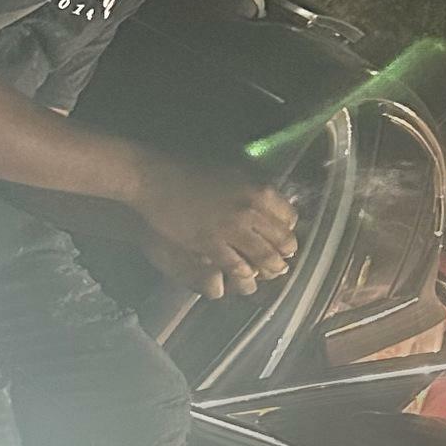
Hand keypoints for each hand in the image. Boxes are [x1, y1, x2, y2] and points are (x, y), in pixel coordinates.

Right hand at [129, 151, 298, 297]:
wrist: (156, 179)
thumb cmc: (190, 169)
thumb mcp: (232, 171)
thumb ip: (252, 187)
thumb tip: (269, 199)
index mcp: (258, 190)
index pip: (289, 217)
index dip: (288, 229)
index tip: (283, 235)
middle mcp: (251, 210)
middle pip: (282, 241)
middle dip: (284, 253)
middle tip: (283, 260)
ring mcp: (231, 230)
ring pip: (264, 258)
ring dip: (270, 268)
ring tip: (270, 273)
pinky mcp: (211, 245)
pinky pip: (237, 267)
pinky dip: (244, 274)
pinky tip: (245, 276)